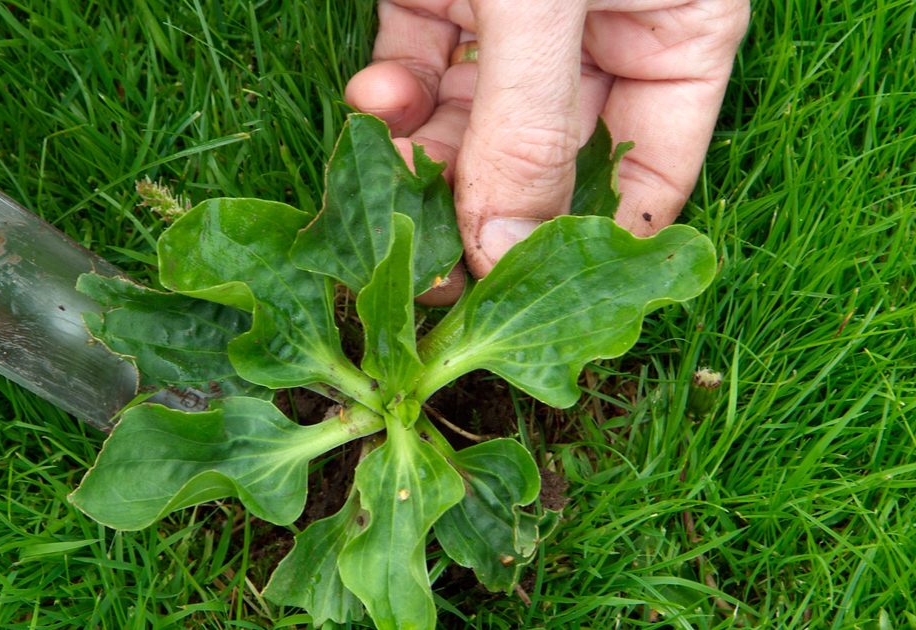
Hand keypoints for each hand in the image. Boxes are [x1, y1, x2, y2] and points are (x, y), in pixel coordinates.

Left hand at [347, 0, 748, 297]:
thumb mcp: (550, 2)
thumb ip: (531, 126)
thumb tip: (505, 257)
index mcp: (680, 31)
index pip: (649, 173)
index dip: (584, 242)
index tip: (517, 298)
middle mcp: (604, 35)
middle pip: (546, 162)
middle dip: (484, 211)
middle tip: (430, 268)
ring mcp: (522, 17)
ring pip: (472, 126)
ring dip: (426, 162)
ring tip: (391, 183)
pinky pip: (421, 66)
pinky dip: (394, 96)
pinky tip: (375, 101)